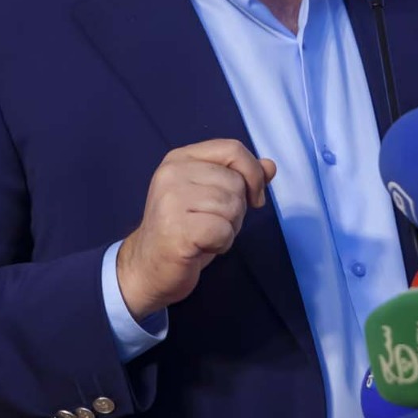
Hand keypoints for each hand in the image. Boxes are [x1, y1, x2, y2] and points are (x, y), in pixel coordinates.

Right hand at [115, 140, 276, 319]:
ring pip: (232, 207)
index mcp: (180, 158)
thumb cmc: (184, 231)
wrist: (147, 268)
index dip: (252, 173)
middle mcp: (172, 173)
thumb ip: (240, 178)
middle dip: (236, 209)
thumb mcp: (212, 197)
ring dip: (229, 228)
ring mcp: (170, 200)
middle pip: (236, 182)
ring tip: (206, 235)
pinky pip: (223, 231)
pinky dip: (222, 244)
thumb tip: (270, 166)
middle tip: (212, 223)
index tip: (254, 197)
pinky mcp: (175, 229)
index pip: (232, 149)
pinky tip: (203, 247)